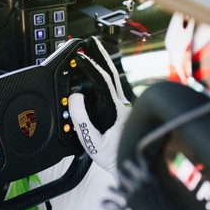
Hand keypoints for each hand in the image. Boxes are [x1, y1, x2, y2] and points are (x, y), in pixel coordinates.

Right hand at [68, 37, 131, 182]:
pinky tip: (97, 75)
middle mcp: (122, 104)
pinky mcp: (122, 110)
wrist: (133, 167)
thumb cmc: (114, 157)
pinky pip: (111, 88)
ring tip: (93, 52)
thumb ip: (82, 120)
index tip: (80, 56)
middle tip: (92, 42)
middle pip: (111, 73)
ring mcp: (124, 106)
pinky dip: (103, 76)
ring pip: (113, 79)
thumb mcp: (93, 142)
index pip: (101, 81)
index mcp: (114, 110)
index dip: (90, 67)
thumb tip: (76, 97)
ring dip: (102, 63)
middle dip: (101, 55)